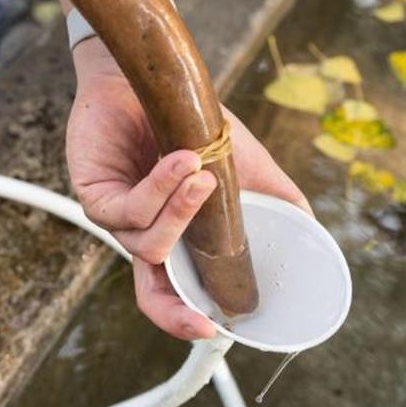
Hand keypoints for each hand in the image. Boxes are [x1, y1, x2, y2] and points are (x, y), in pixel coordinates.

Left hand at [66, 39, 309, 341]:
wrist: (153, 76)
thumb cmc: (191, 121)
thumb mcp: (243, 166)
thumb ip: (275, 201)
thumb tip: (312, 232)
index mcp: (174, 236)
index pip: (172, 292)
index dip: (187, 319)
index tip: (216, 330)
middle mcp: (141, 233)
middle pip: (150, 293)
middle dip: (177, 312)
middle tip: (206, 322)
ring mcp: (115, 217)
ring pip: (151, 245)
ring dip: (183, 212)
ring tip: (205, 174)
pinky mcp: (94, 193)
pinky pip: (130, 210)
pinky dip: (163, 189)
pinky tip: (184, 162)